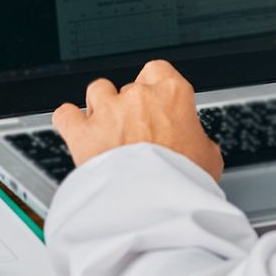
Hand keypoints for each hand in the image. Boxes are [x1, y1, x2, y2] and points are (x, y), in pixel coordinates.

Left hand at [52, 60, 223, 181]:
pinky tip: (75, 128)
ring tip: (107, 128)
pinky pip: (66, 114)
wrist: (153, 205)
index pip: (160, 70)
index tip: (157, 102)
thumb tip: (197, 147)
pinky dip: (69, 121)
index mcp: (172, 94)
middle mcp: (138, 96)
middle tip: (137, 129)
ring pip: (97, 90)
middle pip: (129, 85)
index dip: (156, 86)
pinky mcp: (83, 132)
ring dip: (100, 106)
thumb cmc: (182, 181)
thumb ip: (198, 142)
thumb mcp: (209, 159)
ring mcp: (108, 111)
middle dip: (131, 105)